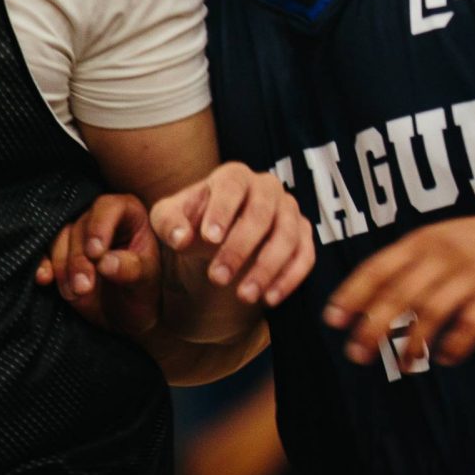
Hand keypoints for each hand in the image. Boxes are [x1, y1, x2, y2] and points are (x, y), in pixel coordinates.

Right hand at [35, 193, 161, 337]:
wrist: (126, 313)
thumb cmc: (143, 291)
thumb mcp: (145, 281)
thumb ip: (131, 269)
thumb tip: (105, 262)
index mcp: (129, 214)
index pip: (109, 208)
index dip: (99, 227)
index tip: (96, 254)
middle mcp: (100, 218)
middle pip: (79, 227)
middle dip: (79, 259)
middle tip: (84, 287)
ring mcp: (77, 234)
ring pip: (59, 239)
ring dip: (63, 268)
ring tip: (76, 293)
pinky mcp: (60, 251)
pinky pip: (44, 252)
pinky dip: (43, 265)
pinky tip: (44, 280)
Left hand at [149, 162, 316, 309]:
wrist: (216, 235)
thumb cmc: (192, 221)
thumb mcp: (169, 219)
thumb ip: (169, 224)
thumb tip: (182, 238)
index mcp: (234, 176)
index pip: (232, 187)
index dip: (222, 211)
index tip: (209, 239)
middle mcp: (267, 188)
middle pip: (261, 214)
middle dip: (240, 249)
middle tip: (217, 279)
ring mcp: (289, 210)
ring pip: (287, 236)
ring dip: (267, 269)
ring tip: (244, 296)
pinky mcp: (303, 234)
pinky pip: (305, 255)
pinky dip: (289, 278)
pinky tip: (269, 298)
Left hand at [323, 209, 474, 369]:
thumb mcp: (444, 237)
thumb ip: (411, 262)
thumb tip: (369, 299)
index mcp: (426, 240)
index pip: (379, 268)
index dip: (353, 295)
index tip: (333, 321)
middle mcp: (446, 254)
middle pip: (400, 294)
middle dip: (373, 327)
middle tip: (357, 354)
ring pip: (432, 312)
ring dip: (412, 342)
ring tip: (402, 364)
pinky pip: (471, 324)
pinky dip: (455, 345)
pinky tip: (445, 358)